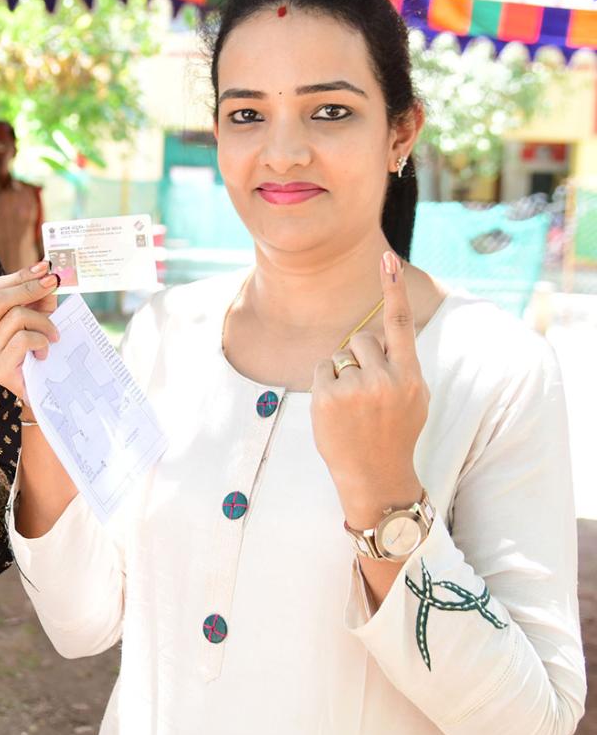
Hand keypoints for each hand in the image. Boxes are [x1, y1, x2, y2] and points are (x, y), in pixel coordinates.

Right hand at [0, 261, 60, 402]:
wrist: (43, 390)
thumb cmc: (38, 350)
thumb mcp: (37, 315)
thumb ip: (38, 294)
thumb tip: (46, 269)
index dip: (21, 276)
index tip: (46, 268)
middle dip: (29, 289)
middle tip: (53, 285)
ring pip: (15, 318)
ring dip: (43, 322)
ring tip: (53, 335)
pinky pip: (22, 340)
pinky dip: (41, 340)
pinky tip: (45, 352)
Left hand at [310, 251, 428, 527]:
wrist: (376, 477)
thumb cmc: (392, 434)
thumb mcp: (413, 399)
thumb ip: (401, 366)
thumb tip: (377, 335)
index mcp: (411, 376)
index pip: (400, 324)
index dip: (393, 289)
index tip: (387, 258)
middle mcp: (387, 379)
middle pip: (361, 339)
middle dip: (358, 357)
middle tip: (365, 393)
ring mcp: (357, 389)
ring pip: (340, 355)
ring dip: (341, 372)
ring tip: (353, 406)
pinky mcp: (330, 398)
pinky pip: (322, 370)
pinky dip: (325, 385)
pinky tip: (337, 411)